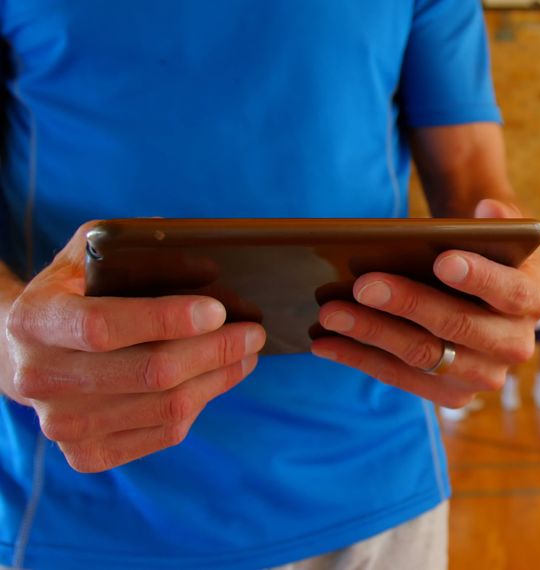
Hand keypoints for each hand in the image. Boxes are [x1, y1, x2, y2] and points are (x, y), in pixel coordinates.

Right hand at [1, 223, 265, 472]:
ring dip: (219, 378)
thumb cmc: (75, 293)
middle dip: (215, 350)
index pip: (102, 326)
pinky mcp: (86, 454)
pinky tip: (218, 379)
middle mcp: (39, 378)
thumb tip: (208, 269)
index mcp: (34, 320)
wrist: (27, 351)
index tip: (218, 311)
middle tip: (254, 333)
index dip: (165, 320)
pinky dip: (203, 403)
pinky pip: (165, 433)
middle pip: (149, 373)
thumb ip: (137, 250)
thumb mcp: (89, 256)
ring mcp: (60, 424)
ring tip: (246, 354)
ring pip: (166, 408)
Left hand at [311, 200, 539, 407]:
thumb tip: (489, 210)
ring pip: (424, 357)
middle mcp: (516, 346)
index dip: (479, 278)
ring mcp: (484, 377)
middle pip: (459, 328)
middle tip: (364, 284)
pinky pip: (401, 379)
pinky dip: (360, 359)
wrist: (479, 291)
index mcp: (533, 302)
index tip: (442, 260)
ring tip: (331, 313)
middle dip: (409, 304)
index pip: (511, 293)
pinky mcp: (451, 396)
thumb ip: (499, 219)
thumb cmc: (482, 253)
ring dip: (373, 334)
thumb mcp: (498, 232)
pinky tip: (325, 343)